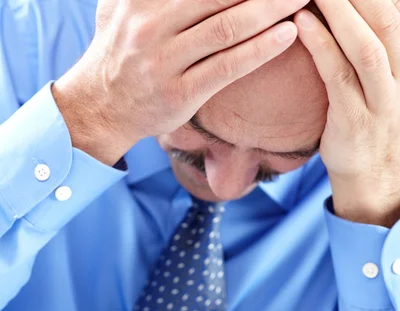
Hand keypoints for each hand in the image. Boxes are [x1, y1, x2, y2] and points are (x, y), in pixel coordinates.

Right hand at [53, 0, 308, 165]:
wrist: (100, 105)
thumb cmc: (119, 49)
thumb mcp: (120, 2)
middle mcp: (151, 23)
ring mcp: (165, 61)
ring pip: (229, 26)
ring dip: (273, 8)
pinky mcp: (180, 94)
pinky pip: (227, 67)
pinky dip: (260, 49)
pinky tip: (287, 34)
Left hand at [295, 0, 399, 226]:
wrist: (373, 181)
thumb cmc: (368, 126)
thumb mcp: (377, 83)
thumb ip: (367, 48)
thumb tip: (349, 12)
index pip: (392, 11)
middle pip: (385, 18)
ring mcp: (382, 100)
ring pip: (366, 45)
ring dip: (340, 10)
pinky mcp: (355, 121)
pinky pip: (339, 77)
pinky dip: (321, 46)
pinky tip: (301, 23)